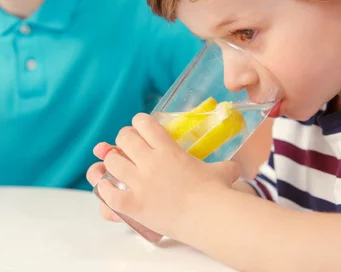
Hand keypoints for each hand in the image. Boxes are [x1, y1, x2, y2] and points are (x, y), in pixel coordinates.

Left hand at [88, 113, 240, 238]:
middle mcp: (150, 161)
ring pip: (112, 161)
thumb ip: (224, 166)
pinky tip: (107, 187)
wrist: (211, 218)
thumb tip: (236, 168)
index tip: (140, 128)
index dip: (139, 122)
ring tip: (117, 165)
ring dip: (112, 161)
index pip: (144, 123)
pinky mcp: (133, 205)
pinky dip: (104, 188)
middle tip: (128, 146)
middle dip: (124, 139)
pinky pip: (107, 193)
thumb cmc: (218, 193)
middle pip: (124, 137)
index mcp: (168, 149)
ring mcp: (139, 183)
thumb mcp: (223, 171)